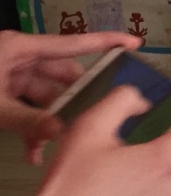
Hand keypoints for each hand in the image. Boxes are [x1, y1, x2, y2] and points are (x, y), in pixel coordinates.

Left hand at [0, 29, 140, 162]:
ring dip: (53, 122)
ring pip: (48, 97)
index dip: (107, 42)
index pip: (74, 43)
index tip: (134, 43)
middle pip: (64, 77)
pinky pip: (29, 109)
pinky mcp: (6, 91)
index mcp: (22, 48)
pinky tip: (34, 153)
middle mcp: (22, 58)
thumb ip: (26, 119)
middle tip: (92, 122)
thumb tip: (60, 132)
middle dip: (76, 103)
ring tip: (58, 145)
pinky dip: (32, 129)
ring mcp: (14, 74)